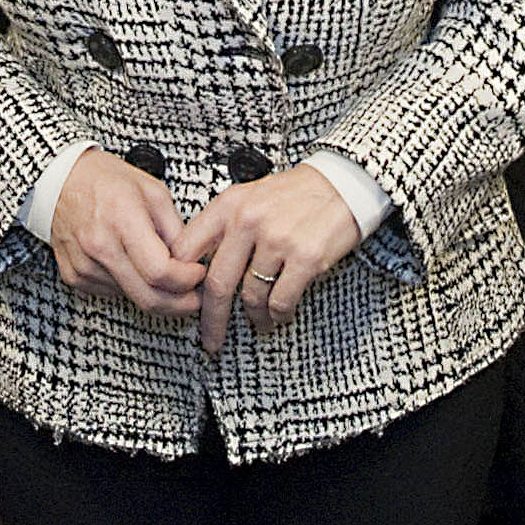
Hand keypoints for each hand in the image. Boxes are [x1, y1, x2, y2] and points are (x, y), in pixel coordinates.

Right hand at [49, 148, 205, 320]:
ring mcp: (84, 265)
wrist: (60, 181)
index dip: (187, 280)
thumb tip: (192, 263)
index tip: (198, 274)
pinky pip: (112, 293)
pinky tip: (132, 265)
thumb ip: (176, 230)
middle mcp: (99, 246)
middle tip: (195, 298)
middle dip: (180, 303)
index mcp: (122, 219)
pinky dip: (129, 286)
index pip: (160, 271)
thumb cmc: (106, 180)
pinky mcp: (74, 276)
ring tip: (161, 271)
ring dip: (154, 292)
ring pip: (132, 297)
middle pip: (148, 297)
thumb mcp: (153, 192)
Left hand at [178, 168, 364, 354]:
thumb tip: (196, 269)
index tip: (185, 301)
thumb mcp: (249, 197)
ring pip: (251, 296)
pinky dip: (278, 315)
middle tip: (211, 340)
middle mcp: (249, 220)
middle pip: (217, 283)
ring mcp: (277, 239)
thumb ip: (223, 226)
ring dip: (254, 317)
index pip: (187, 250)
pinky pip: (281, 301)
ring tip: (259, 321)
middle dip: (211, 319)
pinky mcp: (306, 257)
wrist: (342, 185)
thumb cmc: (294, 195)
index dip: (181, 282)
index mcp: (229, 205)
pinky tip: (280, 314)